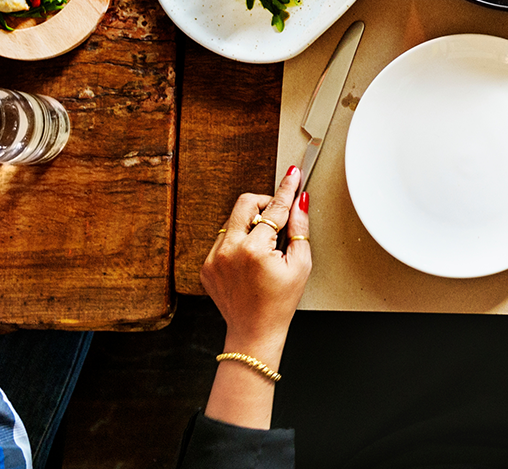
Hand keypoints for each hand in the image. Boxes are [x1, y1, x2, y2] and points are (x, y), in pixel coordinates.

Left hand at [200, 166, 311, 359]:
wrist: (254, 331)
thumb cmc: (279, 303)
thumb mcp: (300, 266)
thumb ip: (299, 229)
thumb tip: (300, 202)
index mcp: (254, 250)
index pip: (275, 209)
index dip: (287, 190)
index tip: (293, 175)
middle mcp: (229, 250)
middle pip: (246, 202)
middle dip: (265, 203)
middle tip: (278, 217)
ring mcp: (214, 257)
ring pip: (233, 219)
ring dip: (251, 224)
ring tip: (264, 248)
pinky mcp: (206, 264)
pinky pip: (224, 238)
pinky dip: (239, 240)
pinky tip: (250, 260)